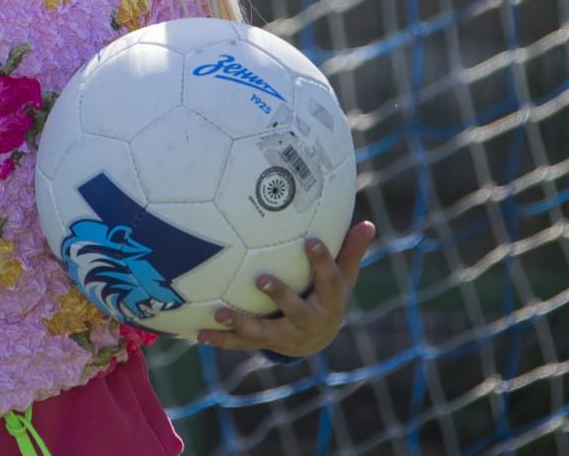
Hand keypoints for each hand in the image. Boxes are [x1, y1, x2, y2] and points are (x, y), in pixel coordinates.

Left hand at [196, 220, 376, 356]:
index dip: (321, 261)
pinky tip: (200, 333)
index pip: (328, 279)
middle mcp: (309, 320)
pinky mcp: (266, 343)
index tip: (310, 241)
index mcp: (329, 300)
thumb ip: (351, 251)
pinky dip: (221, 340)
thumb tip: (368, 223)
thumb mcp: (344, 276)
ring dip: (242, 324)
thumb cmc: (329, 295)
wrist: (318, 338)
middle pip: (296, 310)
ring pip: (264, 332)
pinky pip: (242, 344)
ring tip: (220, 312)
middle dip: (280, 296)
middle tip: (261, 279)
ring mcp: (286, 335)